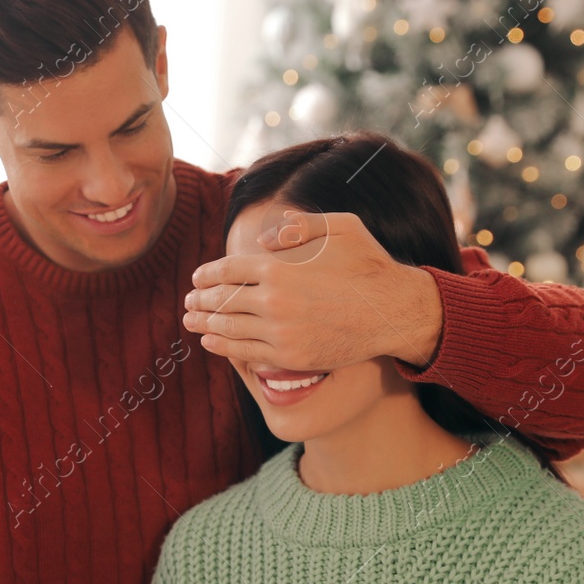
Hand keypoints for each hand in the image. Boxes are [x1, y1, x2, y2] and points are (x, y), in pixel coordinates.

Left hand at [183, 210, 444, 370]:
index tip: (196, 278)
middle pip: (222, 301)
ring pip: (228, 329)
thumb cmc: (369, 265)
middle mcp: (275, 300)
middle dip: (200, 300)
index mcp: (280, 266)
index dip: (207, 275)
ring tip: (191, 322)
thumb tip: (260, 240)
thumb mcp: (341, 226)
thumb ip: (298, 226)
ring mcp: (281, 332)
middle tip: (188, 302)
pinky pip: (246, 352)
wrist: (394, 312)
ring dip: (204, 325)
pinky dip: (223, 346)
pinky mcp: (291, 356)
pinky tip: (211, 342)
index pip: (228, 270)